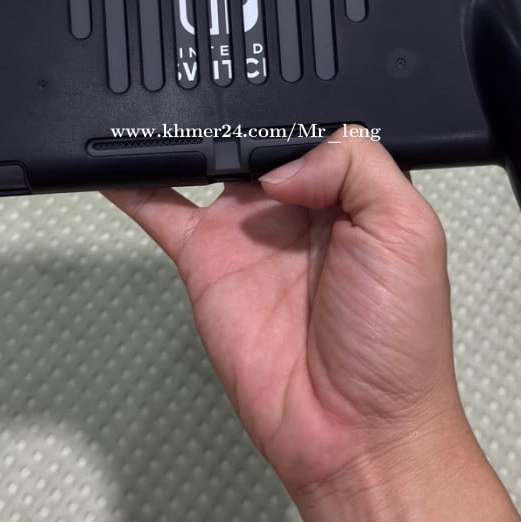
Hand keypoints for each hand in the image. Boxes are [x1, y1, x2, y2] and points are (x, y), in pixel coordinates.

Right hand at [104, 129, 465, 499]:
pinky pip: (161, 211)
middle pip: (255, 137)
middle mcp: (299, 206)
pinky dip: (132, 183)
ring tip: (164, 106)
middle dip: (236, 111)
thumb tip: (282, 162)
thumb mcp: (408, 231)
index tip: (274, 94)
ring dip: (184, 135)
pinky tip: (113, 157)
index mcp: (354, 190)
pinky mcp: (204, 264)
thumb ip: (357, 166)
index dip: (293, 108)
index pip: (314, 126)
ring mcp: (247, 234)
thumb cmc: (398, 342)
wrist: (356, 430)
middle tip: (218, 91)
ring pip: (206, 163)